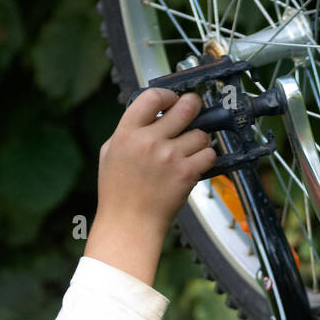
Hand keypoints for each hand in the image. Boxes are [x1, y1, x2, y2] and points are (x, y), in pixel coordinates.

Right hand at [95, 89, 217, 241]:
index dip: (168, 95)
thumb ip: (129, 130)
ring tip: (190, 149)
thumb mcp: (111, 153)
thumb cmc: (118, 193)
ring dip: (199, 140)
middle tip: (194, 110)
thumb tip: (151, 114)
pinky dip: (206, 158)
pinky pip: (209, 154)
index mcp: (127, 133)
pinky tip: (195, 164)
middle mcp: (149, 141)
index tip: (173, 100)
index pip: (152, 97)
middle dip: (194, 106)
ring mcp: (169, 157)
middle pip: (186, 107)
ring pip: (201, 133)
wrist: (129, 224)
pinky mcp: (185, 173)